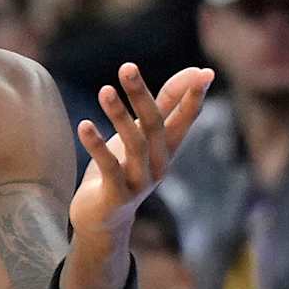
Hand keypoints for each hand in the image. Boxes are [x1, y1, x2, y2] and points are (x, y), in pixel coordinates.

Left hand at [69, 63, 212, 239]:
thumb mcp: (144, 137)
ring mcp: (139, 181)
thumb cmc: (124, 170)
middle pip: (154, 125)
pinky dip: (97, 145)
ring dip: (119, 115)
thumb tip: (193, 72)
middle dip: (141, 95)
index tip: (204, 72)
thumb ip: (165, 107)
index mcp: (167, 148)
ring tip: (104, 90)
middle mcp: (158, 164)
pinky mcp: (116, 195)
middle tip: (127, 67)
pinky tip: (84, 125)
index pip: (185, 118)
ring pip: (133, 144)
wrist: (104, 221)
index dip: (193, 97)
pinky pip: (109, 167)